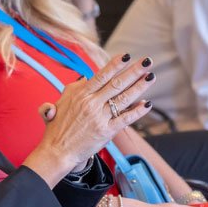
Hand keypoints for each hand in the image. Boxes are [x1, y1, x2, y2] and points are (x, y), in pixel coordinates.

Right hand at [24, 54, 154, 185]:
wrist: (56, 151)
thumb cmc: (56, 127)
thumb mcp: (59, 103)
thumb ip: (73, 89)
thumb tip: (85, 79)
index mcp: (80, 95)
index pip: (101, 76)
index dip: (114, 65)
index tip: (126, 55)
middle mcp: (91, 104)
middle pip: (116, 84)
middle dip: (133, 72)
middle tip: (147, 62)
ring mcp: (100, 118)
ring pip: (123, 99)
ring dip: (139, 87)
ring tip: (151, 77)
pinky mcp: (106, 132)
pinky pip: (125, 119)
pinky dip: (137, 111)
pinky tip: (147, 103)